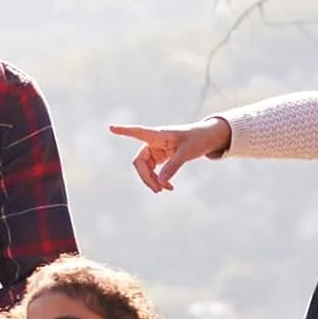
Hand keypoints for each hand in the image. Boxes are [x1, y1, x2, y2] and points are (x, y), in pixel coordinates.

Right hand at [109, 118, 231, 192]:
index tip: (110, 127)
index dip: (124, 131)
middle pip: (140, 162)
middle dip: (146, 177)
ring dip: (152, 181)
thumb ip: (173, 166)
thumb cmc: (197, 139)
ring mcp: (156, 150)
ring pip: (146, 169)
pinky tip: (169, 187)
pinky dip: (160, 180)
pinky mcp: (161, 157)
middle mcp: (154, 142)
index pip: (137, 132)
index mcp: (158, 135)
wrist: (206, 138)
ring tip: (165, 190)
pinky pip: (154, 171)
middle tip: (157, 190)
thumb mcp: (186, 153)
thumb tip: (161, 182)